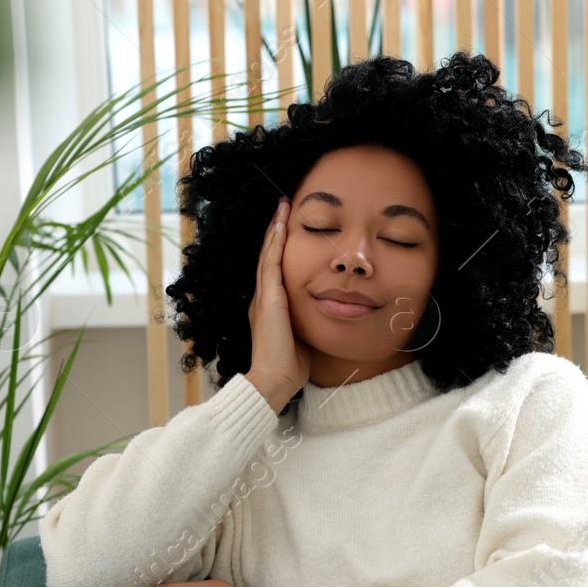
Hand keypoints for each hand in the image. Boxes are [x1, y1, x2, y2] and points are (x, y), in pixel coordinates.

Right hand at [247, 197, 310, 406]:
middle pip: (269, 255)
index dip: (279, 247)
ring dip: (275, 229)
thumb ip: (307, 323)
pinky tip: (281, 226)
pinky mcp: (269, 299)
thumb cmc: (290, 366)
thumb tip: (324, 318)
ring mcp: (264, 297)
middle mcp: (264, 297)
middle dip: (276, 230)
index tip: (288, 227)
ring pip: (268, 254)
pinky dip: (275, 243)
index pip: (275, 269)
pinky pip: (271, 264)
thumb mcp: (302, 338)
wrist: (274, 380)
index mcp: (270, 306)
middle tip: (282, 206)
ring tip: (281, 206)